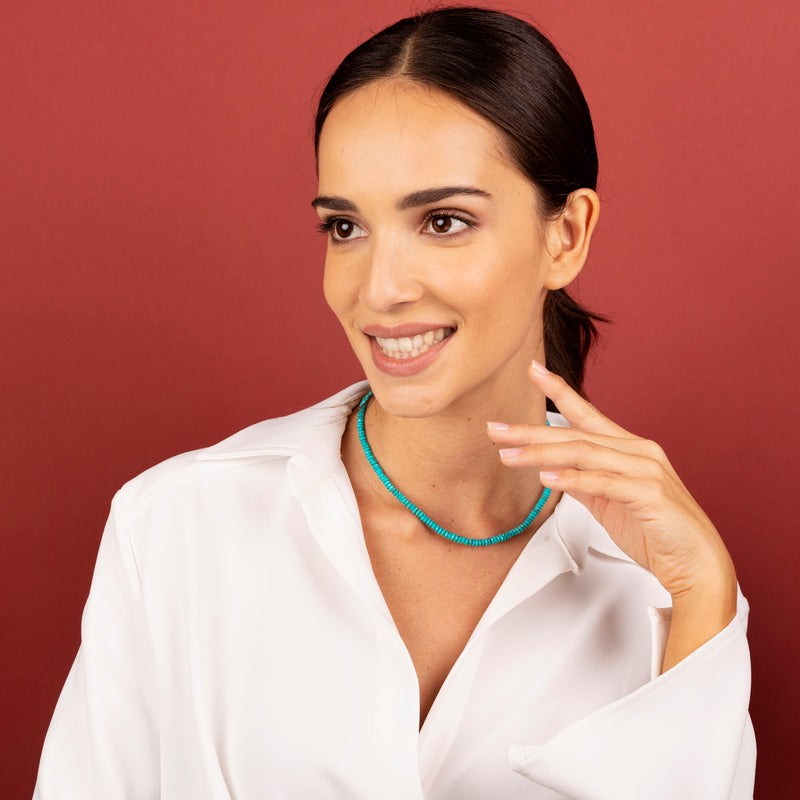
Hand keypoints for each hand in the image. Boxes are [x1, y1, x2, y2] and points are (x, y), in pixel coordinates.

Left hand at [487, 360, 736, 664]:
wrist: (697, 565)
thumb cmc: (657, 533)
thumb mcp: (610, 502)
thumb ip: (584, 481)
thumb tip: (552, 470)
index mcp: (629, 448)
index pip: (587, 413)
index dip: (559, 390)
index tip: (533, 370)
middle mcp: (638, 451)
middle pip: (576, 433)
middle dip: (531, 431)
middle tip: (495, 429)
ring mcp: (645, 470)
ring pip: (585, 453)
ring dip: (541, 453)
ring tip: (508, 454)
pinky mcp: (649, 494)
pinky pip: (603, 482)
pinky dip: (573, 478)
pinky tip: (547, 476)